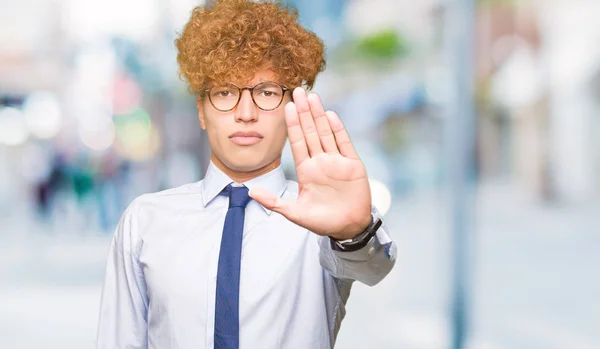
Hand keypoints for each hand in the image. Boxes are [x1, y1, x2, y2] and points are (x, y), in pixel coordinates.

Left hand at [249, 87, 371, 239]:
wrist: (348, 228)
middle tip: (298, 91)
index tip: (286, 107)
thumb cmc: (322, 222)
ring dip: (319, 115)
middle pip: (310, 132)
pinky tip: (330, 116)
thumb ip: (274, 201)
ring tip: (313, 96)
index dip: (292, 124)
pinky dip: (338, 130)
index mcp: (306, 170)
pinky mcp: (352, 165)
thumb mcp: (294, 213)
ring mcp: (336, 162)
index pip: (297, 142)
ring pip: (326, 133)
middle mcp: (320, 162)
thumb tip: (250, 191)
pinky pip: (344, 144)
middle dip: (304, 112)